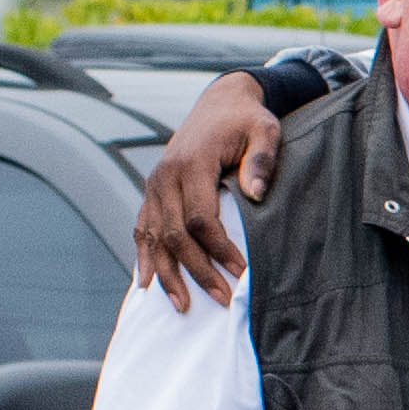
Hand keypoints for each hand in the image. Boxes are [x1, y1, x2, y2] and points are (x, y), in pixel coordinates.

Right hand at [132, 72, 276, 305]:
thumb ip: (262, 159)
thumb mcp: (265, 130)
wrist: (221, 103)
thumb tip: (256, 194)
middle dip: (196, 270)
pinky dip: (145, 256)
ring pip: (153, 236)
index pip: (200, 219)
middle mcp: (164, 176)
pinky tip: (148, 283)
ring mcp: (154, 185)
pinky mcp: (154, 191)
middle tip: (220, 299)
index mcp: (191, 164)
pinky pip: (143, 228)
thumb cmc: (247, 120)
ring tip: (182, 306)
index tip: (242, 274)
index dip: (220, 250)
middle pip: (174, 234)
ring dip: (167, 273)